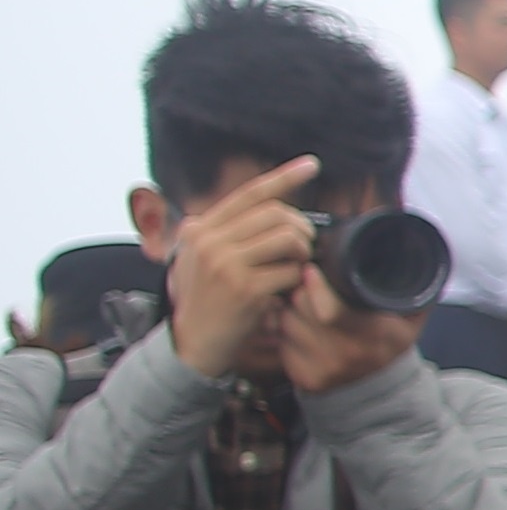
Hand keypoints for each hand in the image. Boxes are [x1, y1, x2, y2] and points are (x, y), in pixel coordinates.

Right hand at [160, 158, 320, 380]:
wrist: (192, 344)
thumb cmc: (206, 302)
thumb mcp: (201, 259)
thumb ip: (226, 234)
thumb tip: (268, 210)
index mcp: (200, 228)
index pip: (249, 193)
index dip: (284, 177)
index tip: (312, 164)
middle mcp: (208, 240)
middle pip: (277, 214)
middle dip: (302, 229)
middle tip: (305, 248)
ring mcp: (225, 263)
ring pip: (288, 238)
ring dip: (303, 253)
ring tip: (295, 269)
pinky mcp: (244, 288)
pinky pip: (292, 271)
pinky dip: (298, 280)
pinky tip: (288, 290)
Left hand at [276, 251, 424, 396]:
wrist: (381, 386)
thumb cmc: (391, 338)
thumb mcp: (411, 312)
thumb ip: (411, 281)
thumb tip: (411, 242)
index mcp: (375, 336)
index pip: (331, 312)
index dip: (316, 287)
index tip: (311, 270)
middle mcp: (349, 356)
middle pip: (303, 309)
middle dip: (300, 290)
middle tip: (308, 284)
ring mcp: (325, 370)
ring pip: (287, 322)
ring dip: (290, 310)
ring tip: (307, 308)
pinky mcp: (305, 378)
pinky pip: (281, 342)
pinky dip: (286, 331)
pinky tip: (302, 330)